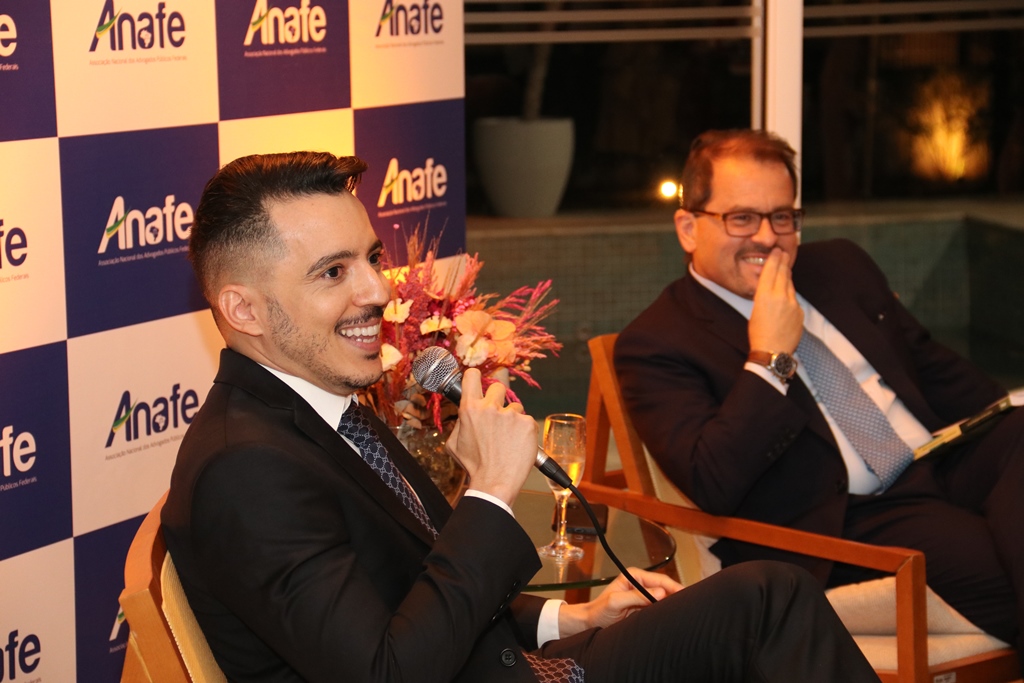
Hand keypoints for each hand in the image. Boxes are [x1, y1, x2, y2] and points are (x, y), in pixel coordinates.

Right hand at [445, 368, 536, 505]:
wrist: (495, 483)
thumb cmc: (474, 466)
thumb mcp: (454, 444)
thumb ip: (460, 423)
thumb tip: (466, 412)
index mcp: (470, 409)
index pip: (472, 376)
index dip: (475, 377)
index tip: (477, 381)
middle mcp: (490, 407)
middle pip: (498, 387)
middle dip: (498, 400)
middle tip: (497, 418)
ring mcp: (511, 415)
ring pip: (515, 407)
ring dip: (512, 419)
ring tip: (508, 439)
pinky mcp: (527, 424)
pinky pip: (526, 421)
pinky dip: (524, 432)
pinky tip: (517, 445)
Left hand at [557, 568, 682, 636]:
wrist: (590, 623)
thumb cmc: (599, 611)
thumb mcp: (615, 602)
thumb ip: (636, 596)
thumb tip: (660, 592)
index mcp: (634, 576)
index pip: (660, 580)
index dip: (674, 588)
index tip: (686, 596)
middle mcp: (641, 584)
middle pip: (665, 588)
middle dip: (677, 596)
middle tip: (690, 606)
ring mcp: (644, 596)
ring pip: (665, 599)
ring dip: (673, 605)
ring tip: (685, 613)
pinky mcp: (644, 608)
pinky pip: (659, 609)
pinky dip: (667, 612)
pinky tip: (674, 618)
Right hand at [748, 247, 802, 353]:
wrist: (773, 351)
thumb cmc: (758, 334)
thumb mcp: (755, 311)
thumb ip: (764, 297)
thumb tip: (771, 289)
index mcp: (764, 296)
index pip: (770, 272)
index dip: (774, 260)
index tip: (777, 251)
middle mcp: (780, 296)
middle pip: (783, 274)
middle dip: (783, 262)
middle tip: (784, 252)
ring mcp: (792, 304)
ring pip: (790, 285)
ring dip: (787, 277)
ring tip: (786, 268)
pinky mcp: (800, 312)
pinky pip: (794, 299)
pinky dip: (790, 295)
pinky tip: (786, 296)